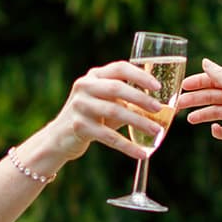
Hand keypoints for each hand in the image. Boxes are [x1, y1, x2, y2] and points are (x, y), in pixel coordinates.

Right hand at [30, 60, 168, 166]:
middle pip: (117, 88)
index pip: (120, 68)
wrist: (59, 138)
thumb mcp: (106, 103)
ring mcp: (80, 106)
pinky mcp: (79, 127)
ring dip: (138, 122)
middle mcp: (84, 87)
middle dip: (141, 98)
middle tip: (159, 109)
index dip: (140, 75)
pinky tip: (141, 153)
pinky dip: (127, 146)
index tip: (157, 87)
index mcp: (94, 76)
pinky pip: (108, 137)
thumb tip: (162, 106)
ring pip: (115, 112)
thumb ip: (127, 100)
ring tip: (156, 131)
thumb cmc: (91, 118)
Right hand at [179, 58, 221, 149]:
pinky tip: (214, 130)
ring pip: (219, 113)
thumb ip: (219, 75)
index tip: (182, 88)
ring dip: (204, 115)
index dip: (198, 83)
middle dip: (196, 100)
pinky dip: (221, 131)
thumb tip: (205, 61)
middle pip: (213, 97)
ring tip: (191, 120)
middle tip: (179, 106)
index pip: (214, 80)